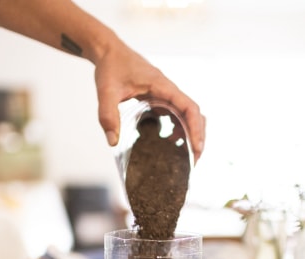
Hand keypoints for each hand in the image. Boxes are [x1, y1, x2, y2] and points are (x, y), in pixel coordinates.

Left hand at [93, 38, 205, 161]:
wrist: (108, 51)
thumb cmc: (110, 66)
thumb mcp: (106, 91)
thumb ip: (108, 116)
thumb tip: (113, 142)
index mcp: (162, 86)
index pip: (189, 108)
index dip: (196, 129)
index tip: (197, 148)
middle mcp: (168, 89)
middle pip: (194, 114)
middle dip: (198, 136)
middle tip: (194, 160)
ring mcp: (165, 93)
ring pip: (188, 114)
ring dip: (190, 133)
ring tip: (185, 155)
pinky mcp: (159, 96)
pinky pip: (176, 113)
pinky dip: (179, 128)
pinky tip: (170, 140)